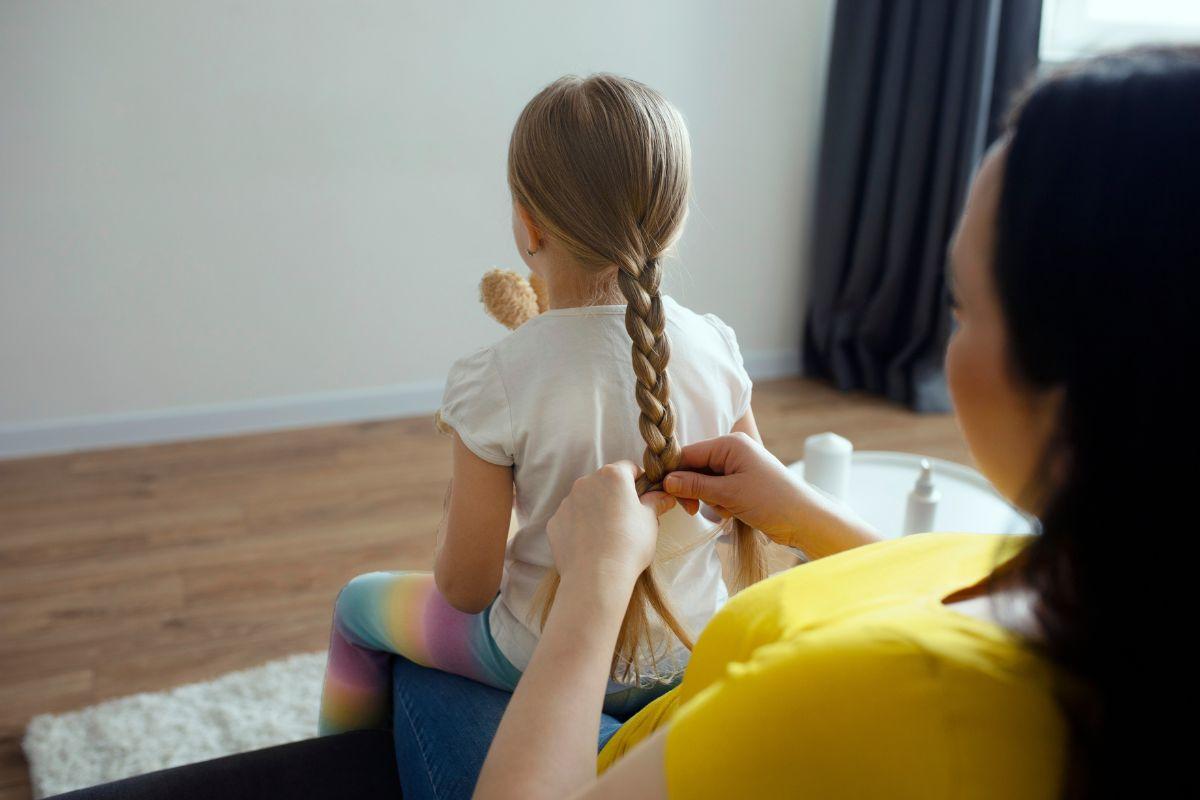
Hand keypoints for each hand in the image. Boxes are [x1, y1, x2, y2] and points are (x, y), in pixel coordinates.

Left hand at [546, 461, 675, 589]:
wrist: (596, 576)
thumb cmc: (629, 544)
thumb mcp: (650, 521)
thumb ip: (655, 502)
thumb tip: (664, 496)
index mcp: (612, 476)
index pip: (629, 468)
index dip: (639, 482)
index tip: (645, 499)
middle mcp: (586, 482)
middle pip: (605, 483)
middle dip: (616, 497)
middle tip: (628, 521)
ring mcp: (567, 502)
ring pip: (586, 501)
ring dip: (596, 511)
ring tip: (607, 536)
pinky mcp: (554, 522)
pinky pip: (571, 519)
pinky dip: (580, 527)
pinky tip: (590, 545)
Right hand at [663, 433, 878, 555]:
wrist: (804, 520)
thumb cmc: (771, 500)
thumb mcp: (729, 493)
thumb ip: (695, 486)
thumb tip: (666, 481)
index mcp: (730, 444)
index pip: (689, 454)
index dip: (675, 473)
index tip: (666, 494)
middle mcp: (733, 450)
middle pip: (695, 467)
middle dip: (694, 489)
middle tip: (694, 510)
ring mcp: (738, 467)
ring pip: (705, 482)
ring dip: (709, 499)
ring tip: (726, 509)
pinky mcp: (742, 483)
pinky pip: (718, 490)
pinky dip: (719, 503)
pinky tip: (732, 512)